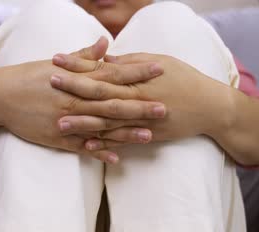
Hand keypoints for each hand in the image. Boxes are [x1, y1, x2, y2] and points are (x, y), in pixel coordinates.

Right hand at [0, 39, 165, 162]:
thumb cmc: (28, 76)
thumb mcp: (56, 64)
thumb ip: (84, 56)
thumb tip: (106, 44)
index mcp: (77, 80)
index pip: (113, 75)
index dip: (137, 72)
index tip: (159, 69)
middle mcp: (75, 101)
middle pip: (113, 104)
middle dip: (140, 106)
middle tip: (166, 107)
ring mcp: (67, 122)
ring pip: (102, 128)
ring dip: (126, 133)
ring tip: (149, 135)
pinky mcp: (58, 138)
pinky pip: (81, 148)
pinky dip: (98, 153)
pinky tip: (116, 159)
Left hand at [51, 53, 233, 150]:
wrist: (209, 108)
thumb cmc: (185, 79)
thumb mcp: (160, 62)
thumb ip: (131, 63)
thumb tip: (107, 60)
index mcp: (138, 79)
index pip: (102, 70)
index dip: (79, 64)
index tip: (57, 59)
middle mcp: (137, 99)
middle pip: (100, 95)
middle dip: (73, 89)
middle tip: (49, 83)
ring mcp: (141, 120)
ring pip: (107, 122)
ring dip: (82, 123)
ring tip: (58, 124)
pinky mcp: (147, 135)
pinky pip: (121, 141)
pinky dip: (104, 144)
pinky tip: (85, 146)